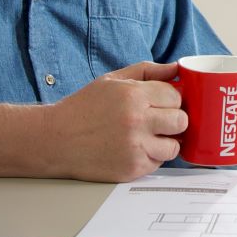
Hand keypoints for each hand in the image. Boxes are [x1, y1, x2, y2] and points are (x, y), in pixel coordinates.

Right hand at [46, 61, 187, 181]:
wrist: (56, 139)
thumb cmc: (84, 108)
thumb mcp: (113, 80)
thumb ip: (148, 71)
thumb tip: (176, 68)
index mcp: (134, 95)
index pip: (175, 97)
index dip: (170, 100)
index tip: (161, 103)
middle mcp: (137, 121)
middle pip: (181, 121)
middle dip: (173, 119)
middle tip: (159, 120)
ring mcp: (135, 147)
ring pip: (174, 146)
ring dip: (166, 141)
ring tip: (149, 136)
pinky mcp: (132, 168)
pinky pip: (158, 163)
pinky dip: (152, 157)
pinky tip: (136, 148)